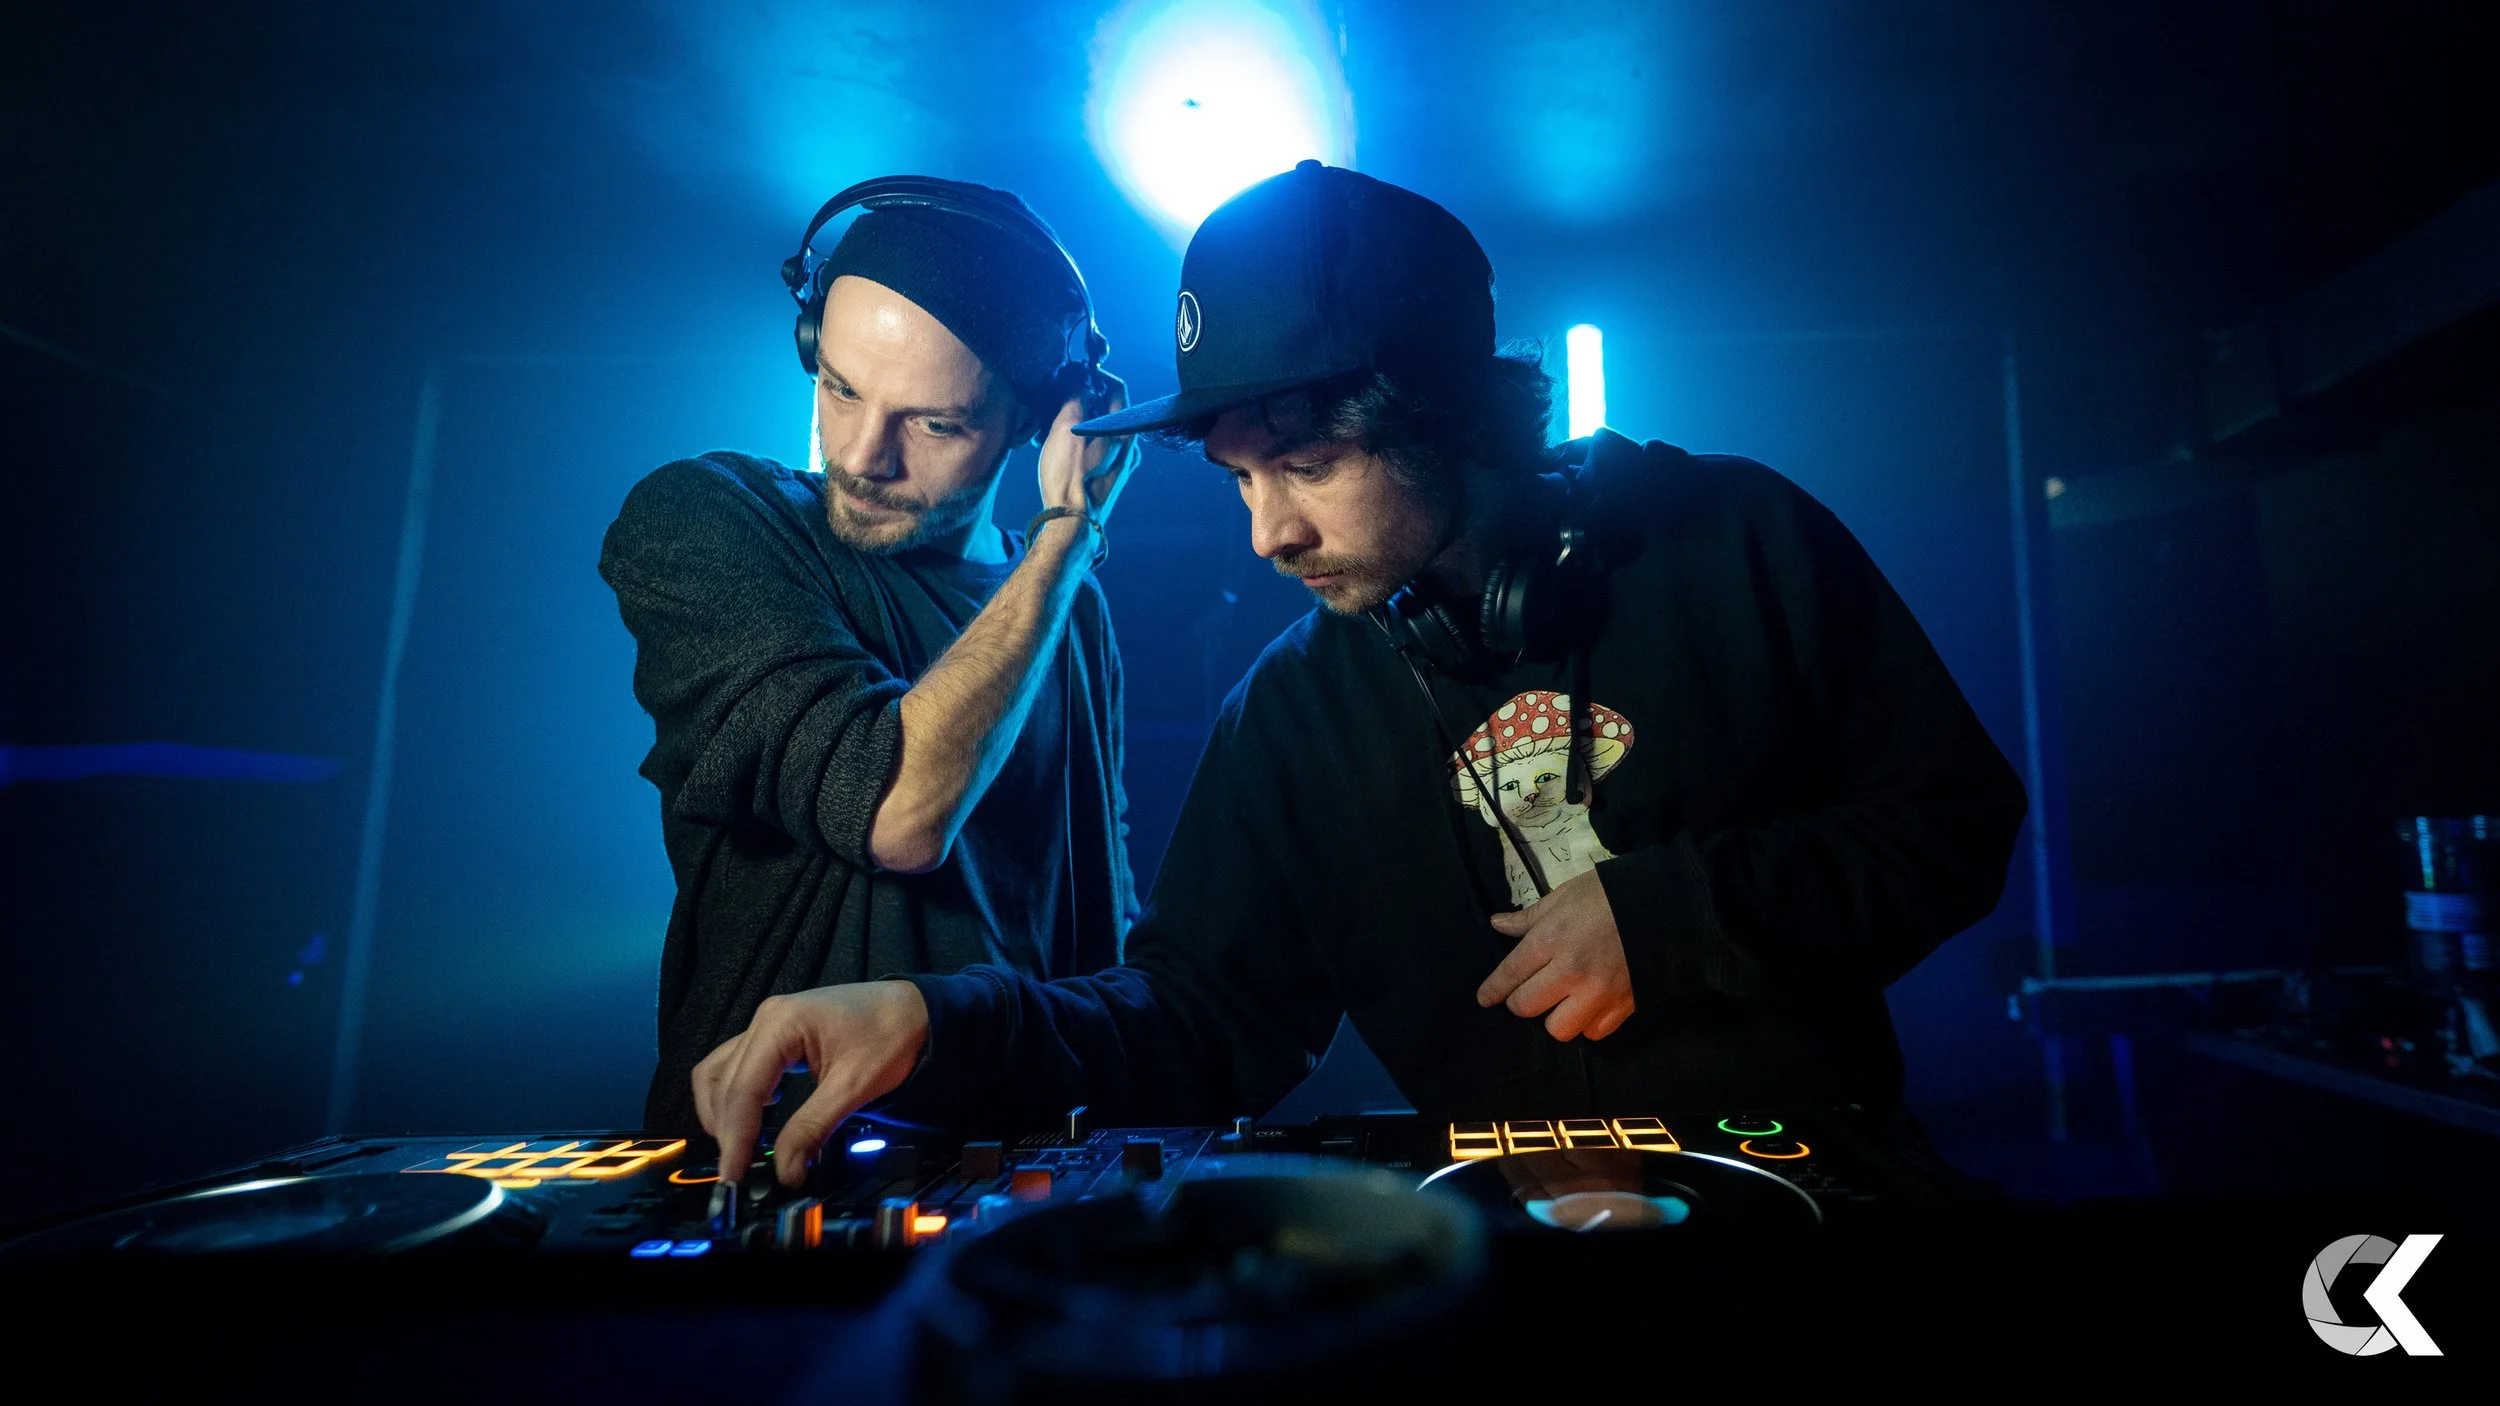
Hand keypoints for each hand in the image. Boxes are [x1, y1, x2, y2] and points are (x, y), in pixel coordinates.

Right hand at [691, 981, 929, 1189]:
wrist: (915, 1008)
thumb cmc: (890, 1038)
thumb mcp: (854, 1086)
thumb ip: (813, 1129)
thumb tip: (785, 1173)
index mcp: (780, 1024)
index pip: (743, 1091)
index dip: (735, 1139)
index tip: (734, 1177)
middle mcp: (764, 1019)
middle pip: (723, 1082)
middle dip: (727, 1130)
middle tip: (740, 1171)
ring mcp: (767, 1023)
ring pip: (720, 1072)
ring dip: (723, 1112)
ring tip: (742, 1148)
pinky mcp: (774, 1033)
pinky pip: (737, 1066)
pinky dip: (736, 1096)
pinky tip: (756, 1117)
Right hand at [1036, 371, 1139, 521]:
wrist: (1072, 523)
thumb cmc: (1070, 476)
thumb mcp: (1068, 428)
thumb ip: (1076, 398)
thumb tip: (1079, 380)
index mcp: (1124, 430)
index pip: (1117, 388)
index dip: (1096, 376)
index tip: (1075, 374)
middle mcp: (1130, 446)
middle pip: (1109, 410)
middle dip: (1084, 399)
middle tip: (1060, 398)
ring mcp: (1122, 464)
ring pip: (1102, 430)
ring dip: (1079, 421)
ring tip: (1052, 424)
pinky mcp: (1110, 477)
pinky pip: (1098, 449)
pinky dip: (1081, 441)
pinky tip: (1058, 446)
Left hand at [1475, 869, 1635, 1040]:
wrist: (1666, 907)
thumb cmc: (1609, 895)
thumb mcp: (1564, 896)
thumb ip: (1529, 918)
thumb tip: (1497, 924)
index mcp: (1552, 939)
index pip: (1510, 974)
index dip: (1493, 990)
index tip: (1484, 999)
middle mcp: (1570, 972)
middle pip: (1526, 1007)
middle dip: (1520, 1001)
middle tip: (1527, 992)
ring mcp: (1597, 993)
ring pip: (1558, 1029)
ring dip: (1554, 1017)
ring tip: (1560, 1002)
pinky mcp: (1622, 1007)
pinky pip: (1593, 1033)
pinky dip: (1587, 1025)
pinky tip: (1587, 1008)